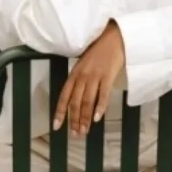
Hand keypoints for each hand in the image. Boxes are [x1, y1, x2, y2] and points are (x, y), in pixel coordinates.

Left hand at [53, 20, 125, 135]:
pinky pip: (103, 94)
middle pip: (75, 102)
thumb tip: (77, 97)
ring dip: (85, 118)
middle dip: (74, 120)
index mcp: (74, 73)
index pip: (64, 96)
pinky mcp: (108, 75)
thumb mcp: (84, 63)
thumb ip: (80, 78)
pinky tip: (97, 118)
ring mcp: (95, 76)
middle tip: (75, 134)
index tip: (57, 126)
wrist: (114, 37)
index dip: (60, 112)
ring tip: (84, 131)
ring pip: (87, 101)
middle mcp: (82, 76)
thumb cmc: (100, 50)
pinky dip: (100, 107)